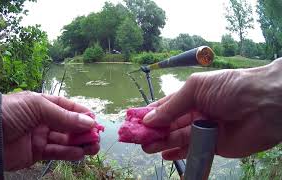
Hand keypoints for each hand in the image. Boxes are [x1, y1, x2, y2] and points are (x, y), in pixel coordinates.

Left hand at [1, 92, 99, 170]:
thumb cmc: (10, 112)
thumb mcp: (38, 107)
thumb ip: (64, 116)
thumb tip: (89, 122)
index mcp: (42, 104)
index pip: (67, 107)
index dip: (81, 113)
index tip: (95, 120)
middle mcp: (43, 120)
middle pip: (68, 125)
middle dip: (83, 130)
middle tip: (97, 137)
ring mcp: (40, 136)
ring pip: (65, 140)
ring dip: (80, 143)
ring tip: (94, 147)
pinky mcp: (36, 153)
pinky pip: (56, 152)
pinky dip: (69, 153)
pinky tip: (80, 153)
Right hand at [141, 59, 281, 159]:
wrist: (264, 104)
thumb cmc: (230, 88)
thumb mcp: (196, 88)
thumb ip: (172, 106)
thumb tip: (149, 119)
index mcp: (191, 96)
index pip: (165, 106)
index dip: (150, 113)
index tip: (134, 121)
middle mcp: (195, 112)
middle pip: (169, 123)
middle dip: (152, 130)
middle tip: (137, 138)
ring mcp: (204, 129)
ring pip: (177, 137)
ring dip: (161, 142)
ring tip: (146, 147)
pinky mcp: (213, 146)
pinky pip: (192, 150)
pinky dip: (178, 153)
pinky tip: (165, 155)